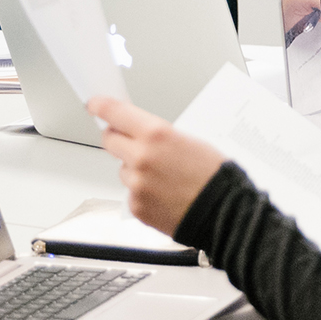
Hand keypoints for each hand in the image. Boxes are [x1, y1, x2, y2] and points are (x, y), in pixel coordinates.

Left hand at [88, 96, 223, 234]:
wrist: (225, 214)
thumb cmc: (215, 178)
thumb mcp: (190, 141)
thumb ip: (159, 135)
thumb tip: (139, 132)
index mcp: (156, 135)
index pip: (114, 112)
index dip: (101, 106)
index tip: (95, 104)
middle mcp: (141, 158)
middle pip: (109, 141)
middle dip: (118, 139)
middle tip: (131, 142)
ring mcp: (137, 184)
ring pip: (122, 170)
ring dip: (135, 170)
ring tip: (163, 178)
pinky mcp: (136, 206)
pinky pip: (131, 193)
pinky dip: (142, 193)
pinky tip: (163, 194)